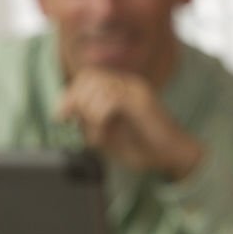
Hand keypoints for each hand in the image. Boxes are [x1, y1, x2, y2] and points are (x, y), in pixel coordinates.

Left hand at [58, 66, 202, 179]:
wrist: (172, 156)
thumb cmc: (141, 148)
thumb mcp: (106, 137)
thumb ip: (87, 123)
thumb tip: (67, 114)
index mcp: (119, 89)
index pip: (86, 78)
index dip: (69, 95)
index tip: (61, 116)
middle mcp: (127, 84)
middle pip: (89, 77)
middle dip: (75, 101)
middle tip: (73, 122)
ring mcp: (136, 90)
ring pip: (98, 87)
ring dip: (89, 113)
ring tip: (97, 134)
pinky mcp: (142, 101)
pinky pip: (112, 99)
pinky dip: (100, 116)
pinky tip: (105, 130)